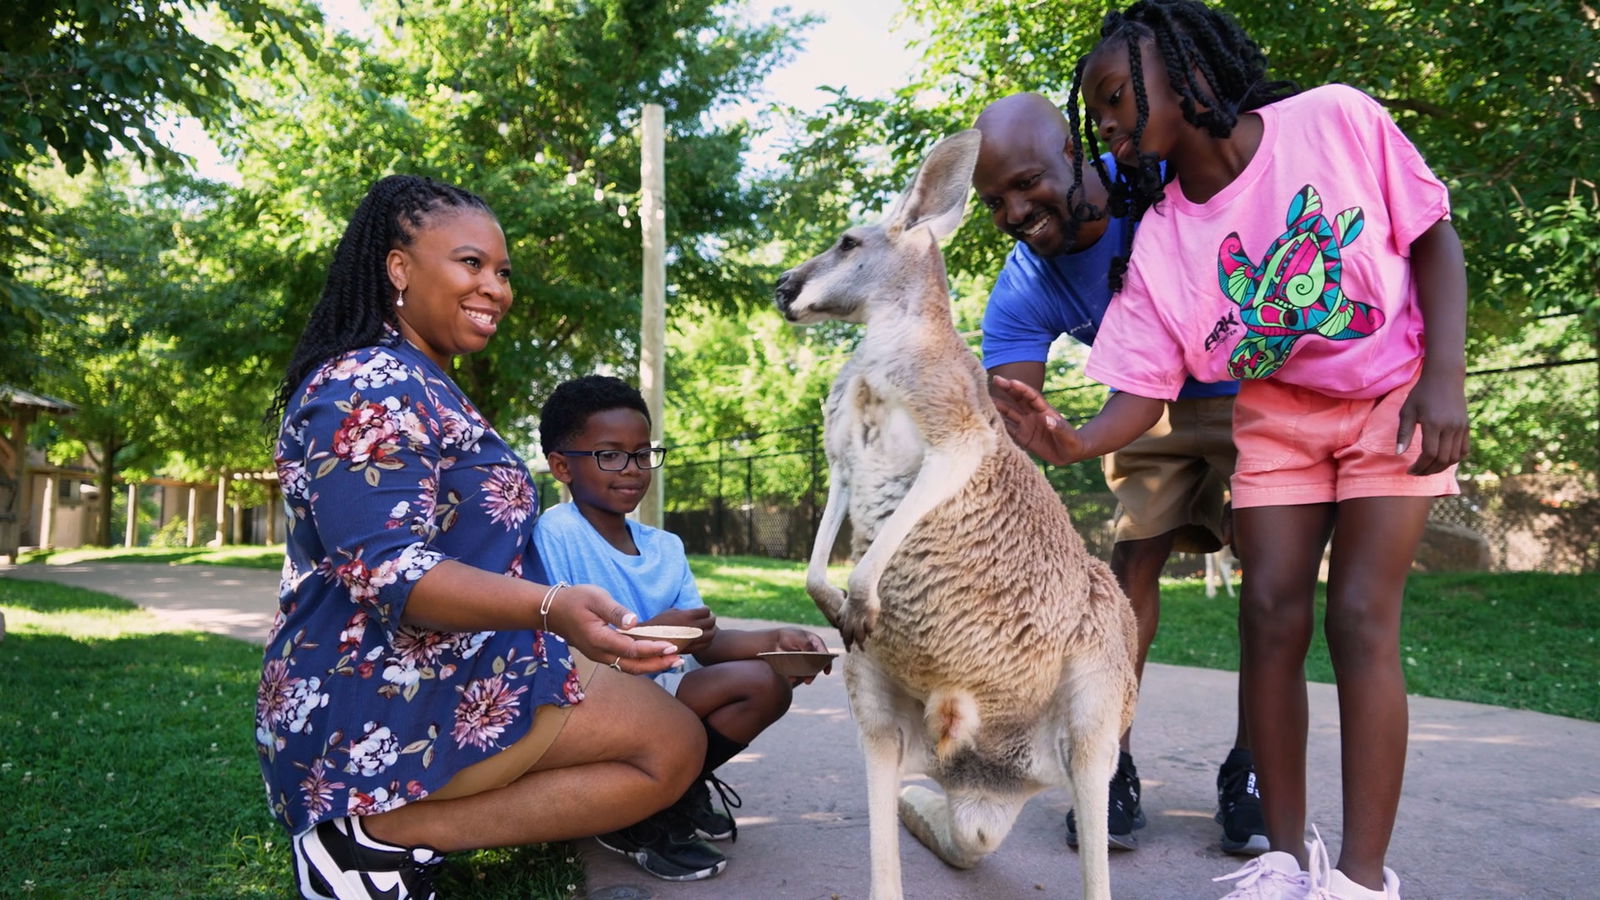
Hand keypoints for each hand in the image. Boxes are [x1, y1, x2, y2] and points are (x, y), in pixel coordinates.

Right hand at [546, 583, 680, 675]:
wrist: (553, 610)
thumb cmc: (575, 599)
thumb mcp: (595, 597)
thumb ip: (615, 610)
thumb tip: (634, 621)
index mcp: (599, 639)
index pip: (632, 649)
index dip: (653, 649)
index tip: (672, 645)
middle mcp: (600, 653)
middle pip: (633, 666)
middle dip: (658, 664)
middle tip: (679, 659)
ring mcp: (600, 656)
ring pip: (629, 667)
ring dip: (651, 666)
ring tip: (673, 661)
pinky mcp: (601, 654)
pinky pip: (624, 663)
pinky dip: (641, 662)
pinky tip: (654, 657)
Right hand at [647, 606, 716, 655]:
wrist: (648, 640)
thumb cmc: (658, 623)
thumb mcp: (671, 612)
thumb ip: (686, 612)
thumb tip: (696, 613)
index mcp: (686, 616)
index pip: (706, 611)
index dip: (706, 610)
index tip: (704, 609)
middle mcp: (691, 628)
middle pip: (711, 622)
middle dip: (711, 619)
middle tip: (709, 617)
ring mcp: (691, 640)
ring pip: (711, 635)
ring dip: (712, 629)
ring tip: (708, 627)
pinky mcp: (690, 649)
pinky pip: (705, 644)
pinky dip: (708, 640)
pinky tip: (703, 637)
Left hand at [771, 627, 831, 684]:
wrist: (775, 641)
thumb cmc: (789, 636)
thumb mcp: (798, 638)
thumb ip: (806, 644)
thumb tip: (813, 654)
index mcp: (816, 644)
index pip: (825, 654)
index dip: (827, 663)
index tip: (826, 672)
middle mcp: (812, 654)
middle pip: (817, 665)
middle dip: (814, 673)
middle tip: (809, 680)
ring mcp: (805, 661)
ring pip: (809, 671)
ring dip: (807, 677)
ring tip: (805, 681)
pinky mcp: (797, 667)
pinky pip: (798, 674)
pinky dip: (796, 677)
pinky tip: (792, 678)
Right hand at [991, 376, 1090, 464]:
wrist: (1071, 453)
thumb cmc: (1072, 441)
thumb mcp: (1067, 435)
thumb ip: (1058, 427)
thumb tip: (1049, 419)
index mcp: (1045, 410)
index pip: (1031, 396)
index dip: (1022, 389)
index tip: (1011, 382)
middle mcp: (1033, 415)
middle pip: (1018, 399)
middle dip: (1007, 389)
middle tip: (995, 379)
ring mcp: (1027, 425)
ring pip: (1010, 412)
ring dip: (999, 406)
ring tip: (984, 400)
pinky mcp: (1023, 437)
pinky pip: (1008, 429)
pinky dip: (999, 425)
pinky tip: (987, 421)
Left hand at [1398, 366, 1468, 475]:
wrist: (1444, 378)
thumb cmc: (1421, 394)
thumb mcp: (1407, 411)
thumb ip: (1404, 433)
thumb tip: (1398, 453)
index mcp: (1433, 424)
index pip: (1429, 454)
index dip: (1419, 466)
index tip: (1410, 470)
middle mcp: (1450, 428)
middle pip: (1442, 459)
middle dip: (1428, 470)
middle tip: (1417, 473)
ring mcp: (1461, 427)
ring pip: (1455, 458)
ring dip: (1441, 467)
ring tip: (1428, 469)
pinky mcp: (1466, 426)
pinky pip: (1464, 450)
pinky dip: (1454, 459)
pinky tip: (1442, 461)